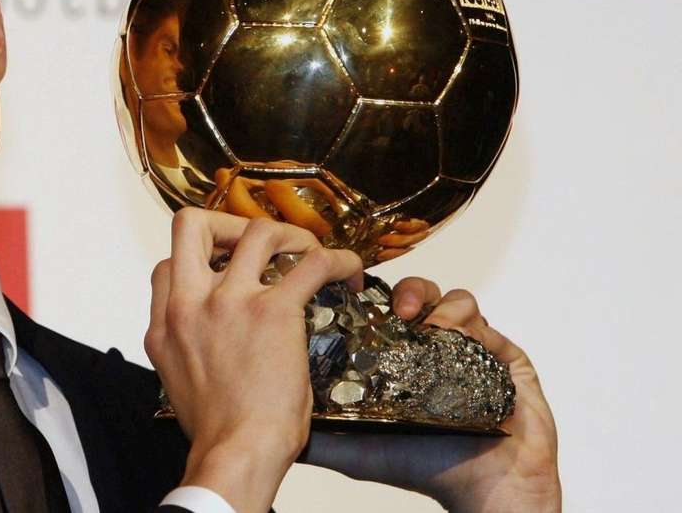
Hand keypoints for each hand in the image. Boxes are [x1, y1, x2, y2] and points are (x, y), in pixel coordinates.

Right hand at [145, 208, 362, 512]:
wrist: (238, 452)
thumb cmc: (218, 430)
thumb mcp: (178, 380)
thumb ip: (188, 345)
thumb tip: (211, 336)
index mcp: (165, 324)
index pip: (167, 264)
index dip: (198, 260)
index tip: (225, 270)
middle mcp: (191, 304)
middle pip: (192, 225)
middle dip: (226, 224)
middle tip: (256, 246)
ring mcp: (230, 302)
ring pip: (256, 230)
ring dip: (287, 235)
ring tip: (306, 252)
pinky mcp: (273, 310)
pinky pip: (312, 262)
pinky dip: (338, 261)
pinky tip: (348, 273)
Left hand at [304, 278, 561, 511]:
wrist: (485, 490)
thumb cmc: (423, 467)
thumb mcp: (358, 448)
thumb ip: (320, 433)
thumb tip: (277, 423)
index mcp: (400, 358)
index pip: (381, 312)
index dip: (367, 299)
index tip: (350, 299)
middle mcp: (434, 347)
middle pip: (416, 295)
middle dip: (404, 291)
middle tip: (394, 308)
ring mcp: (470, 347)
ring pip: (452, 300)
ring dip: (436, 302)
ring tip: (421, 321)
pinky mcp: (503, 354)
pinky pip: (486, 322)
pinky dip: (468, 322)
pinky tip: (453, 338)